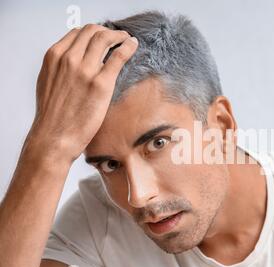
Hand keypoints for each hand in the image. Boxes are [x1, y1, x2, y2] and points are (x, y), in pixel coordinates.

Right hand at [28, 24, 137, 163]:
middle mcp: (68, 59)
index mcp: (54, 57)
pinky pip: (118, 56)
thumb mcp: (49, 83)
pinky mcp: (101, 83)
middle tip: (118, 37)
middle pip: (92, 31)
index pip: (77, 32)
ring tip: (127, 40)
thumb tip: (75, 62)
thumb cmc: (53, 116)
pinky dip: (128, 46)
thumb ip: (61, 68)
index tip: (103, 36)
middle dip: (108, 31)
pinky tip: (133, 45)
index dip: (93, 32)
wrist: (54, 137)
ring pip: (105, 38)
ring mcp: (85, 70)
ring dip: (120, 35)